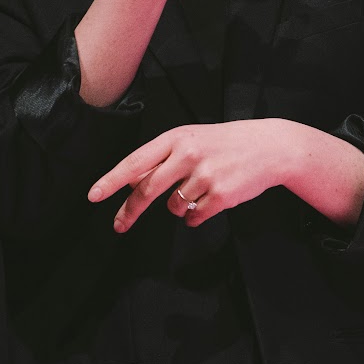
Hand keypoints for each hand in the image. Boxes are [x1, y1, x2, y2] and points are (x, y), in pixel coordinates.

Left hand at [88, 118, 363, 233]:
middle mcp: (188, 154)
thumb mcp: (191, 140)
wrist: (269, 147)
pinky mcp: (221, 195)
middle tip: (119, 225)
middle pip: (147, 189)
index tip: (93, 196)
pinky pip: (195, 217)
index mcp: (176, 138)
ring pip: (175, 206)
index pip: (136, 162)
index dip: (112, 181)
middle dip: (130, 210)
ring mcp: (205, 175)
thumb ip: (162, 159)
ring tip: (198, 191)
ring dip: (180, 207)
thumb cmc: (225, 144)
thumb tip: (130, 182)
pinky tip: (208, 203)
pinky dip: (196, 217)